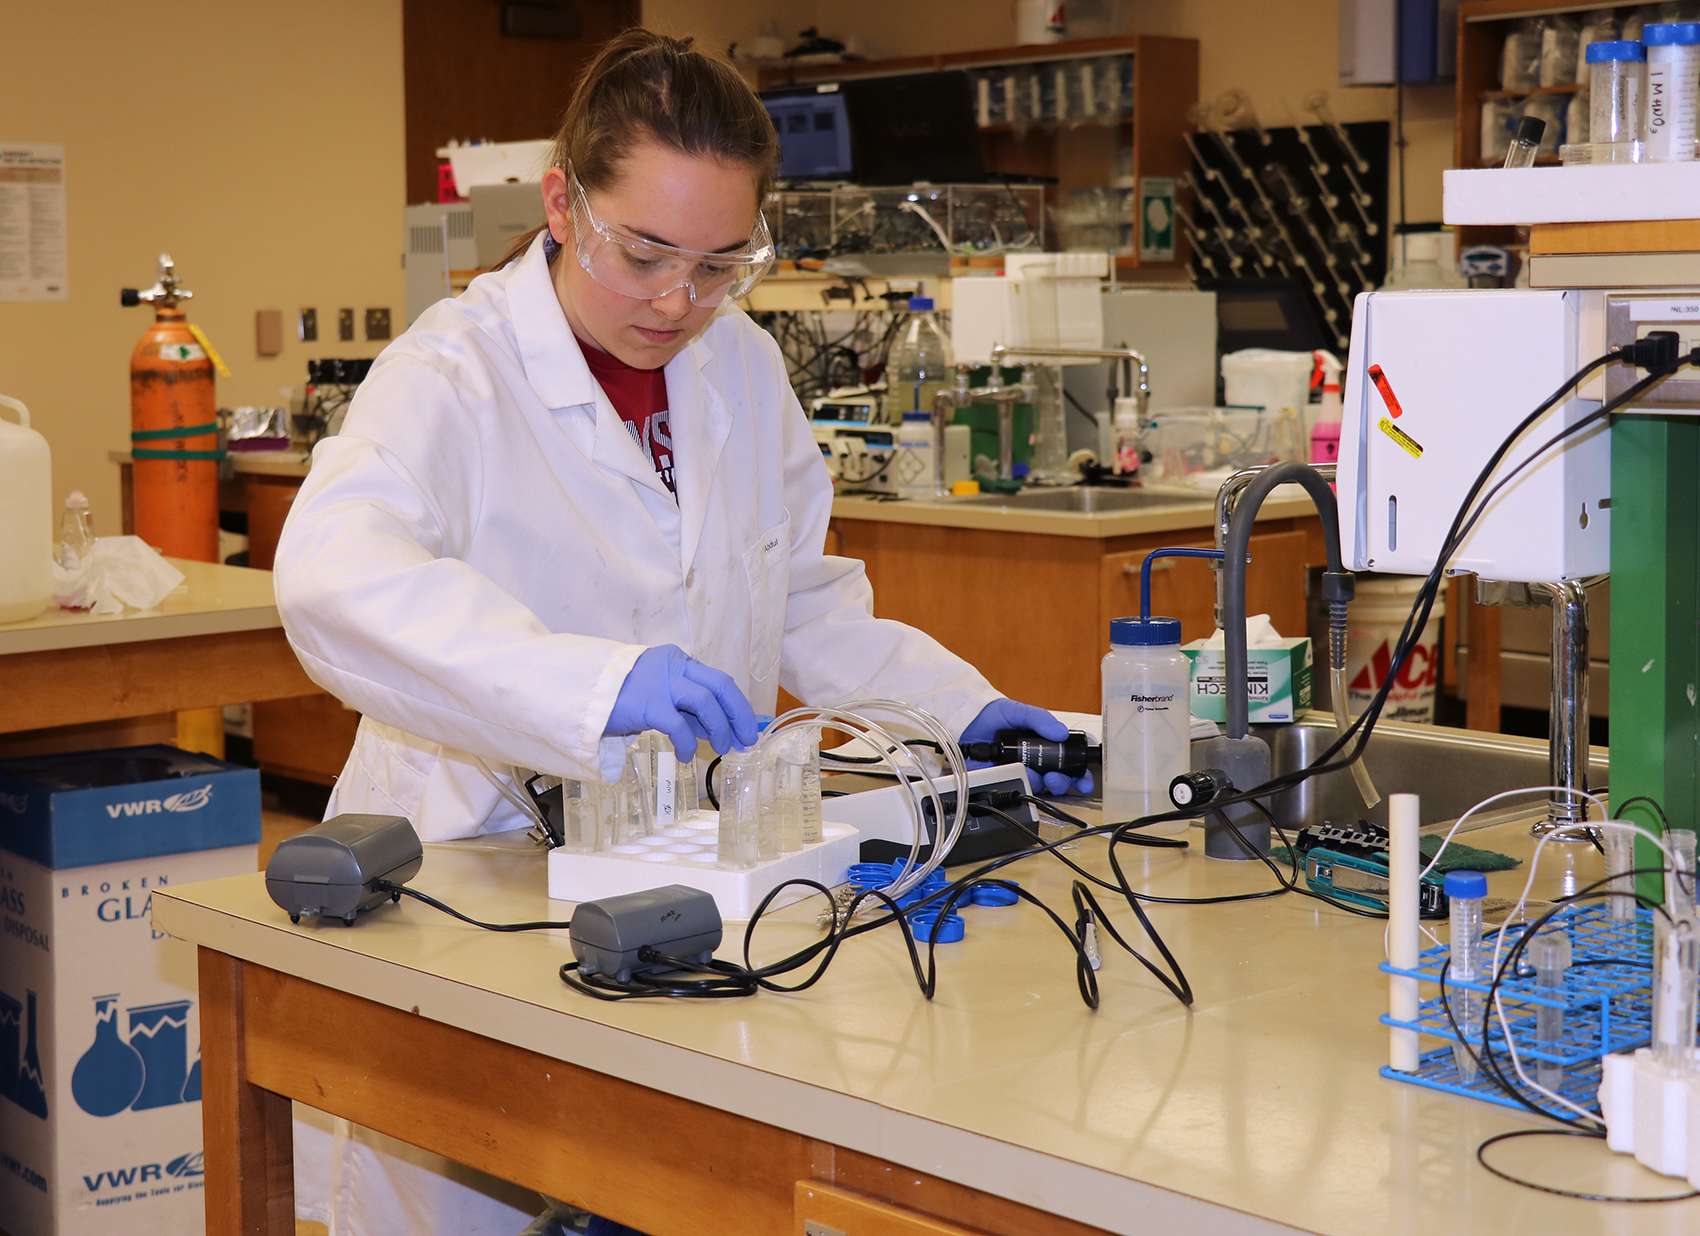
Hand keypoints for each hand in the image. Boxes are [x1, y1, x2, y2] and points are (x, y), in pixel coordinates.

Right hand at [605, 645, 760, 760]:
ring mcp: (661, 684)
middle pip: (721, 686)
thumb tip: (718, 730)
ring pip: (706, 702)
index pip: (720, 681)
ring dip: (719, 728)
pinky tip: (685, 755)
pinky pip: (678, 726)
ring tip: (720, 748)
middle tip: (744, 740)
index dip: (738, 706)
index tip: (748, 728)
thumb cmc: (621, 697)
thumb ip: (688, 710)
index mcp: (680, 662)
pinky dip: (687, 743)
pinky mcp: (647, 704)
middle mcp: (675, 667)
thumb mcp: (661, 699)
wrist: (582, 693)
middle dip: (739, 715)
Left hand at [960, 699, 1094, 797]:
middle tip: (1060, 778)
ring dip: (1047, 786)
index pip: (1068, 762)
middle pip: (1059, 780)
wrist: (962, 723)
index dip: (1080, 772)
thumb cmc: (992, 716)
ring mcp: (1019, 774)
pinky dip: (1026, 785)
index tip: (1085, 779)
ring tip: (1043, 777)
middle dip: (1066, 783)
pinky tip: (1025, 776)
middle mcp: (1034, 763)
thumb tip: (1062, 733)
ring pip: (1042, 789)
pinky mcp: (1004, 783)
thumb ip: (1040, 719)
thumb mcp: (1018, 711)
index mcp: (1043, 746)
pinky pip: (1019, 790)